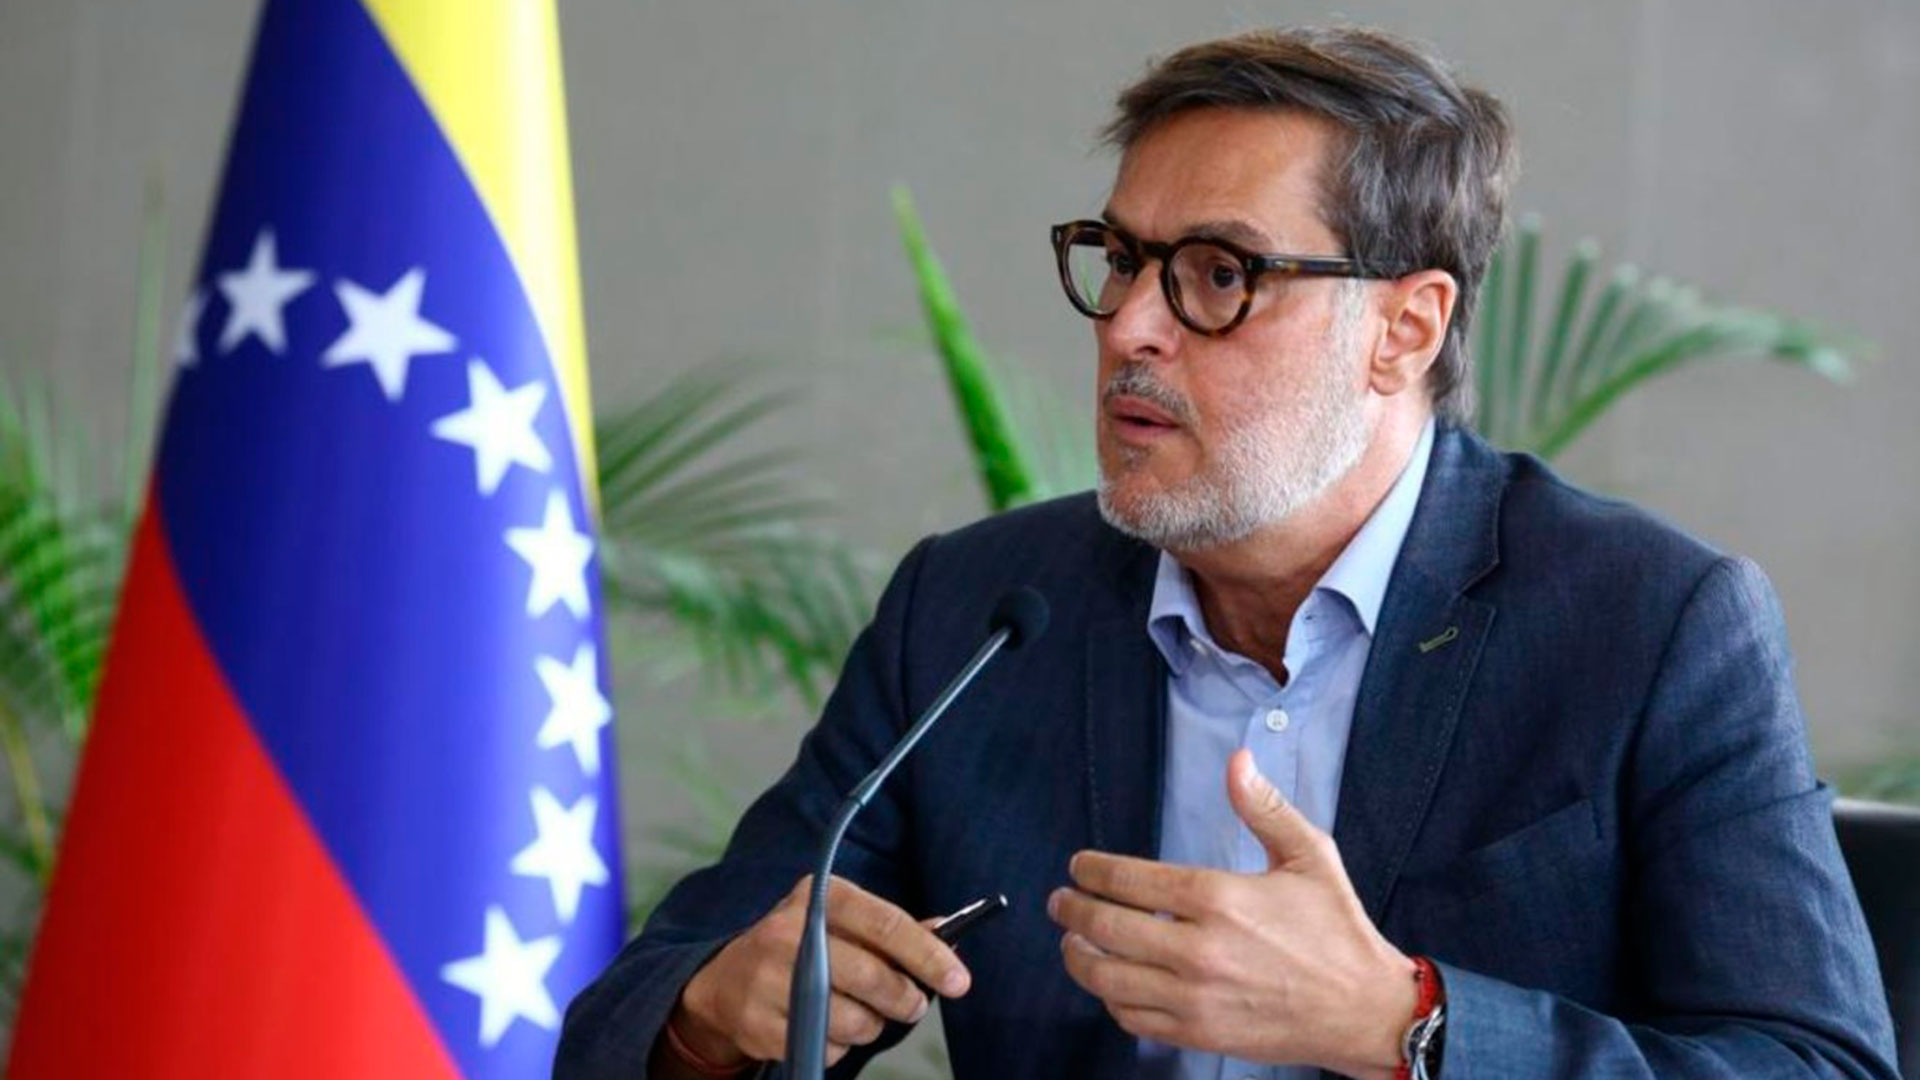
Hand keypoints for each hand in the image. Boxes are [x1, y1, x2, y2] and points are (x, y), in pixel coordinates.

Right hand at [664, 875, 971, 1070]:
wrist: (725, 980)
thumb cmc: (802, 945)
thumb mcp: (840, 922)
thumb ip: (893, 928)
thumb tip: (949, 933)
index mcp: (819, 896)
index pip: (885, 923)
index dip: (927, 954)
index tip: (959, 980)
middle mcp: (789, 932)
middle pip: (872, 977)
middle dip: (906, 998)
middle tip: (913, 1004)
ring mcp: (768, 980)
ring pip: (854, 1020)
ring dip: (871, 1024)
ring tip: (861, 1012)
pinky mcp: (758, 1023)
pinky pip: (827, 1047)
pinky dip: (839, 1045)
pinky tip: (824, 1025)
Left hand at [1047, 750, 1416, 1079]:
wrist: (1364, 1010)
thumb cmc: (1336, 931)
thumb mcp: (1310, 856)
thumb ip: (1265, 807)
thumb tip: (1238, 761)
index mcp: (1220, 899)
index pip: (1128, 880)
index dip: (1091, 870)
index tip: (1078, 866)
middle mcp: (1199, 950)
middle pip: (1105, 928)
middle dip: (1071, 909)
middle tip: (1060, 900)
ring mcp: (1195, 998)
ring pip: (1107, 978)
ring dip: (1078, 956)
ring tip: (1072, 940)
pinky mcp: (1199, 1034)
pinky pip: (1132, 1017)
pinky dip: (1111, 998)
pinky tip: (1112, 981)